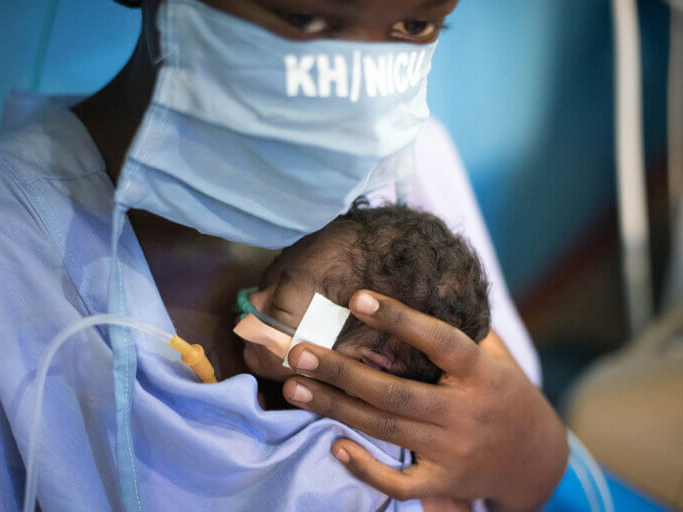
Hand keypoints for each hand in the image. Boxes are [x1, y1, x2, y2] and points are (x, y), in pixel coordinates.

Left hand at [282, 290, 567, 511]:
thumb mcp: (497, 356)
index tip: (357, 297)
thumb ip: (463, 328)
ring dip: (335, 408)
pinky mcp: (445, 483)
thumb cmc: (504, 393)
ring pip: (386, 429)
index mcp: (479, 372)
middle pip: (395, 392)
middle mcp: (466, 411)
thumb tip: (427, 285)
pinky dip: (365, 468)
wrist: (538, 459)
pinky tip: (334, 446)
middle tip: (298, 352)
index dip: (399, 319)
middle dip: (342, 371)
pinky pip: (400, 482)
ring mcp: (454, 451)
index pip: (438, 340)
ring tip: (295, 387)